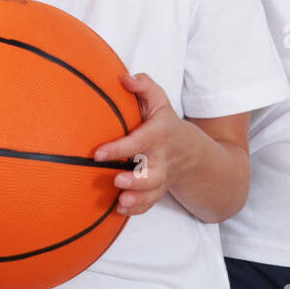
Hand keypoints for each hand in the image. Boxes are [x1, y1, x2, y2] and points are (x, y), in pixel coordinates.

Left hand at [92, 72, 195, 215]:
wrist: (192, 151)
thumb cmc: (165, 122)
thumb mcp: (159, 100)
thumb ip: (144, 86)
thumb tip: (123, 78)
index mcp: (159, 134)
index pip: (140, 141)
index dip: (120, 148)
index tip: (97, 154)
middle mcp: (162, 158)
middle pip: (153, 172)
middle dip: (136, 180)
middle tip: (116, 180)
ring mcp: (162, 176)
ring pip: (153, 191)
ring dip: (138, 198)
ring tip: (121, 201)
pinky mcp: (159, 190)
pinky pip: (151, 203)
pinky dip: (138, 209)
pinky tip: (120, 210)